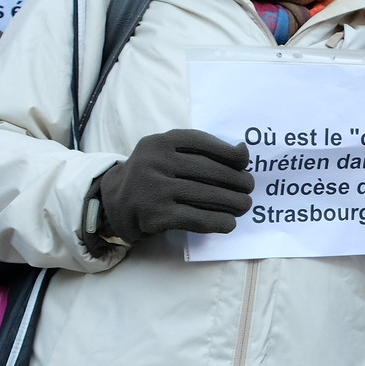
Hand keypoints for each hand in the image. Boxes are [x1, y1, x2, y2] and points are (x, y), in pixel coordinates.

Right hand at [94, 128, 253, 242]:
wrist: (116, 203)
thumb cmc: (153, 176)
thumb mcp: (167, 154)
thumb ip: (199, 150)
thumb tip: (243, 152)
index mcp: (160, 142)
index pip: (202, 142)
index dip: (229, 153)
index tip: (245, 163)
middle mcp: (155, 163)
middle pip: (209, 170)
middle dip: (236, 180)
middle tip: (249, 188)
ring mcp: (154, 190)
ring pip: (206, 195)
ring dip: (233, 202)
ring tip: (244, 205)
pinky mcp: (156, 216)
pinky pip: (197, 218)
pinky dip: (218, 221)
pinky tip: (229, 223)